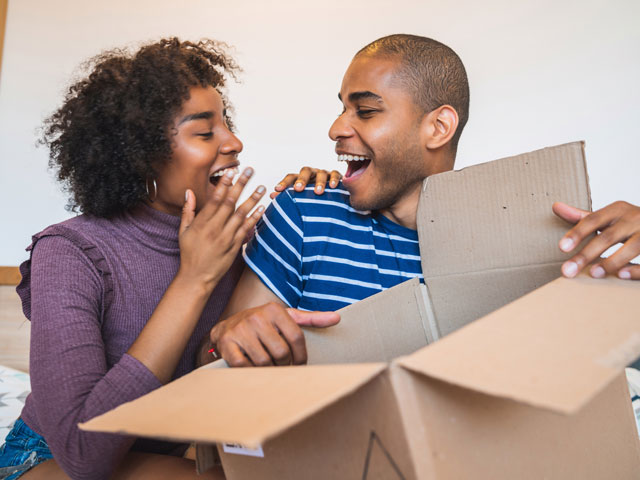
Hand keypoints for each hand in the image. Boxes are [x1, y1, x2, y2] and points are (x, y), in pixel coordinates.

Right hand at [178, 167, 265, 289]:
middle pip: (231, 202)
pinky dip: (255, 218)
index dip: (224, 184)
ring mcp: (226, 238)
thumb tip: (189, 192)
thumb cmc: (189, 253)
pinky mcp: (235, 246)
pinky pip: (246, 229)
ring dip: (253, 199)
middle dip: (241, 184)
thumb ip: (188, 210)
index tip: (232, 171)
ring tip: (262, 187)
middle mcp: (215, 228)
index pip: (215, 198)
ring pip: (242, 214)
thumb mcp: (183, 231)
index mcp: (202, 222)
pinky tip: (262, 208)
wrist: (197, 277)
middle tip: (250, 170)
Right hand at [210, 303, 339, 366]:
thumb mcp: (286, 318)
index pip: (296, 337)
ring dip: (269, 370)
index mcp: (274, 309)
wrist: (226, 327)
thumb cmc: (264, 325)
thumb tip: (337, 318)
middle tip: (282, 366)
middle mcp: (256, 317)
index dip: (301, 356)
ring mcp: (240, 330)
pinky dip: (251, 372)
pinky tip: (252, 367)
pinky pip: (245, 366)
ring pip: (264, 362)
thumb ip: (312, 319)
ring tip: (269, 366)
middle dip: (284, 364)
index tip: (299, 364)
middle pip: (281, 352)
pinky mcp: (227, 344)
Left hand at [271, 166, 341, 198]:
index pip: (291, 177)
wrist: (332, 199)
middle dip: (301, 180)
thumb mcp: (300, 198)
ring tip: (318, 192)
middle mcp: (311, 174)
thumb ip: (287, 196)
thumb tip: (272, 195)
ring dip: (319, 182)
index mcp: (301, 178)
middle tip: (298, 189)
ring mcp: (324, 174)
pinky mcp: (336, 176)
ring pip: (321, 173)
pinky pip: (335, 174)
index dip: (284, 183)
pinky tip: (332, 186)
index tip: (277, 190)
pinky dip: (334, 179)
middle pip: (305, 171)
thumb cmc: (312, 199)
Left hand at [553, 201, 639, 279]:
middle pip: (608, 236)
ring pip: (633, 247)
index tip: (561, 248)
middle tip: (567, 271)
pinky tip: (621, 276)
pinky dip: (637, 269)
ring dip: (612, 261)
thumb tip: (555, 206)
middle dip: (587, 254)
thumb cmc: (630, 223)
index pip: (593, 220)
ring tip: (593, 274)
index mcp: (619, 210)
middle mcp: (635, 218)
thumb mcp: (609, 216)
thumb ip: (583, 216)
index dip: (577, 233)